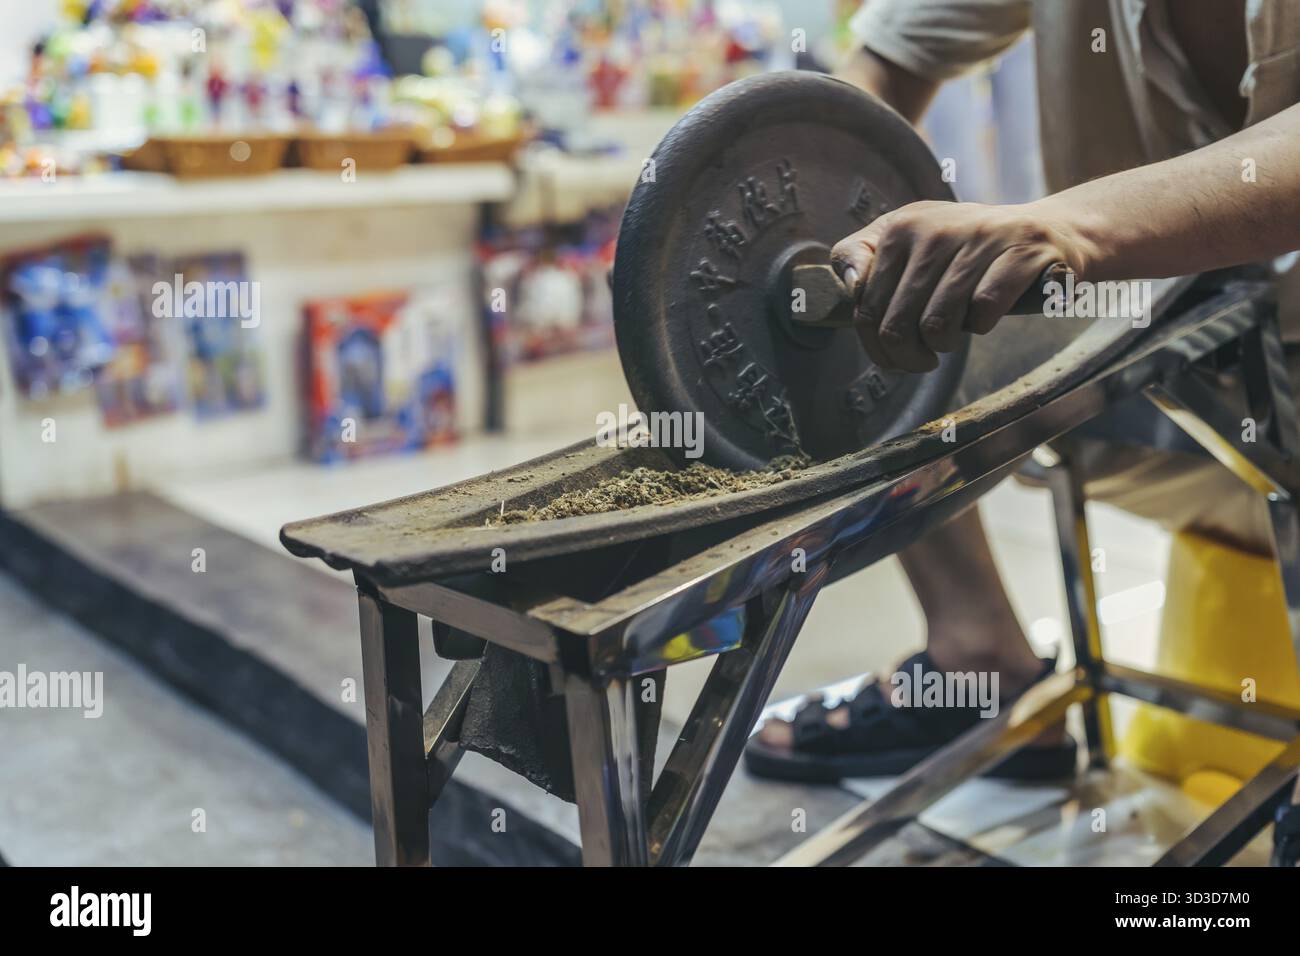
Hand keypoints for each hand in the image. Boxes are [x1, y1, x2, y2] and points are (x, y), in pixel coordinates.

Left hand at [830, 200, 1090, 371]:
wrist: (1050, 232)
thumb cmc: (968, 251)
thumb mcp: (913, 242)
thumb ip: (866, 259)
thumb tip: (848, 285)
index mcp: (900, 225)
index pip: (865, 306)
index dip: (875, 344)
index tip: (891, 353)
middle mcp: (935, 227)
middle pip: (896, 324)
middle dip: (907, 357)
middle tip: (924, 359)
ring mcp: (980, 238)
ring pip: (937, 325)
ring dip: (944, 346)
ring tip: (952, 339)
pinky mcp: (1021, 252)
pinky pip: (983, 313)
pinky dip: (983, 327)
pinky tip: (985, 319)